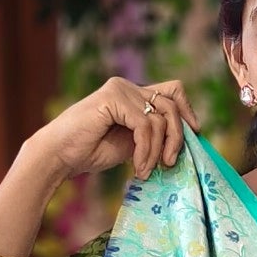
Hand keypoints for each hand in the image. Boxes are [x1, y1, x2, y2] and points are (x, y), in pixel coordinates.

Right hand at [28, 77, 199, 183]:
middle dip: (176, 138)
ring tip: (146, 171)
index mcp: (133, 94)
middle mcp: (127, 86)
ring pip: (160, 118)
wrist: (60, 155)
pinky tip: (139, 167)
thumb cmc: (91, 152)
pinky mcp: (113, 98)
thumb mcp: (132, 143)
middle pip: (172, 105)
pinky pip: (145, 126)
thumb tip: (183, 139)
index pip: (173, 91)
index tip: (195, 133)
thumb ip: (152, 135)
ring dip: (157, 151)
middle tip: (169, 164)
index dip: (188, 110)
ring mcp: (120, 89)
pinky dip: (146, 150)